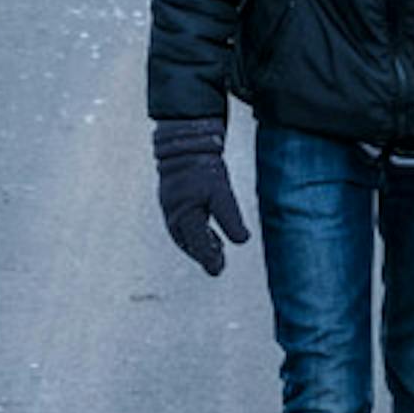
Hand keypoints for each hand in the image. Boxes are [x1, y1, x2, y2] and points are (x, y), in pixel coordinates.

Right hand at [153, 117, 250, 274]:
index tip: (218, 270)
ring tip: (216, 253)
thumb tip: (242, 240)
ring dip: (198, 246)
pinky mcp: (174, 200)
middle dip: (203, 255)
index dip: (209, 258)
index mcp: (184, 213)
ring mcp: (171, 207)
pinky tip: (207, 233)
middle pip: (188, 242)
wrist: (185, 142)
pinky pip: (182, 223)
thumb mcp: (221, 191)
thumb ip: (230, 217)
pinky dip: (193, 233)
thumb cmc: (204, 167)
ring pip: (183, 234)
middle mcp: (173, 213)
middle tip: (218, 267)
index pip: (197, 243)